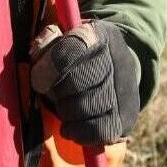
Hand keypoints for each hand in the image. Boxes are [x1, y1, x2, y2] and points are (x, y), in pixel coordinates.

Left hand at [29, 21, 139, 145]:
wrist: (115, 75)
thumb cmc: (77, 59)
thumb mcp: (61, 42)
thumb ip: (47, 43)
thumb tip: (40, 52)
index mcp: (101, 35)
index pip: (75, 47)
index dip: (52, 66)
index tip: (39, 81)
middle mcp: (118, 59)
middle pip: (79, 81)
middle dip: (60, 91)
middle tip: (57, 93)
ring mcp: (126, 90)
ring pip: (88, 106)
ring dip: (67, 111)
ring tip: (65, 107)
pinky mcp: (127, 117)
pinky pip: (100, 130)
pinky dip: (78, 132)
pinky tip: (70, 126)